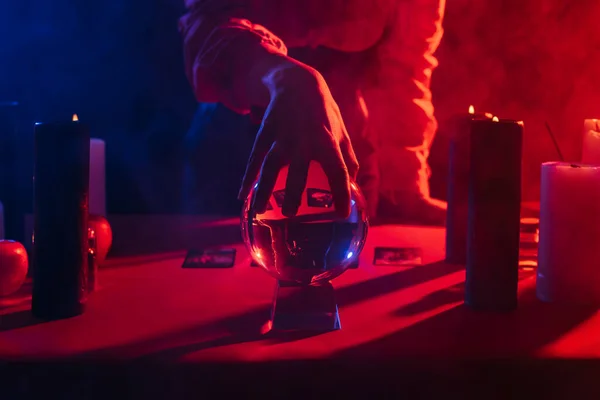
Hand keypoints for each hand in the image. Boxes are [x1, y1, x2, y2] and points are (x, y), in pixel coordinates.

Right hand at [238, 61, 358, 217]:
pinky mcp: (265, 133)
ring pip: (270, 167)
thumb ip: (348, 157)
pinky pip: (254, 159)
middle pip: (298, 172)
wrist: (296, 83)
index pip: (338, 171)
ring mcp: (282, 136)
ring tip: (258, 210)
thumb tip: (352, 184)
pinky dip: (247, 177)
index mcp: (328, 141)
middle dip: (293, 193)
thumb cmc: (324, 113)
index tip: (342, 214)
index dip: (342, 193)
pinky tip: (241, 195)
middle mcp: (304, 140)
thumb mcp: (341, 130)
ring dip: (263, 189)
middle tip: (290, 214)